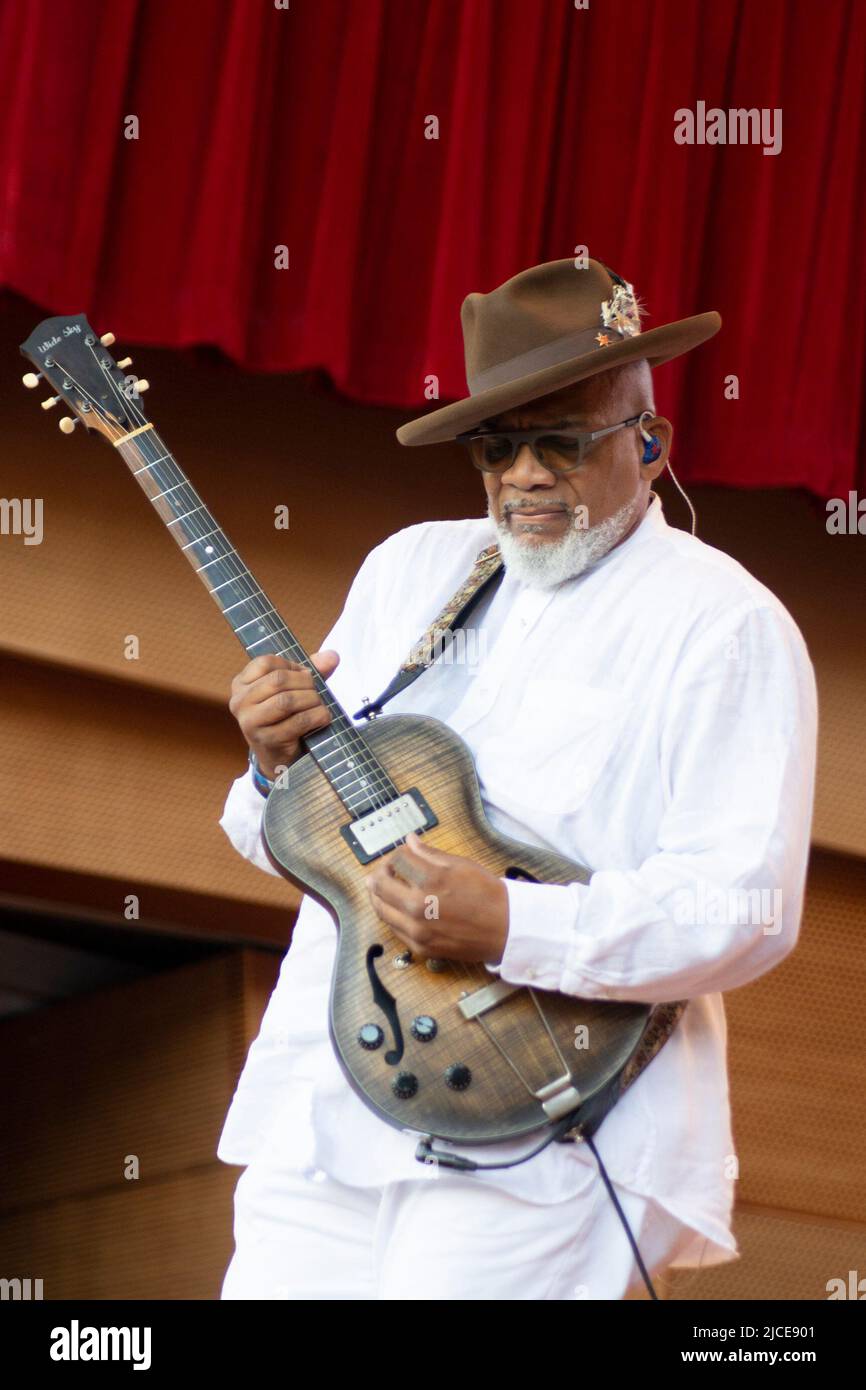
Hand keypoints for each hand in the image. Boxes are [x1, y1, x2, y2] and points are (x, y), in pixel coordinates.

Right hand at [228, 649, 339, 779]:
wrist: (279, 756)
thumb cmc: (285, 716)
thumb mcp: (294, 688)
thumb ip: (312, 670)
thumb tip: (332, 656)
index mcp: (241, 684)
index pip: (266, 662)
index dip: (292, 666)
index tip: (303, 676)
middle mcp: (239, 702)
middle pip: (278, 680)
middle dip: (306, 683)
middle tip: (317, 691)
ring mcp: (250, 722)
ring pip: (286, 701)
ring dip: (311, 700)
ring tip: (320, 704)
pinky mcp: (267, 740)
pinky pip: (298, 722)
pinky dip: (317, 717)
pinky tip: (323, 717)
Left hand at [365, 832, 508, 965]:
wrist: (506, 929)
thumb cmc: (488, 895)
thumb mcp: (461, 865)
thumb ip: (430, 854)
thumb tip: (410, 841)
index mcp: (430, 880)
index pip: (397, 860)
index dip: (397, 853)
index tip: (403, 854)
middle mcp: (418, 906)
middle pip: (378, 884)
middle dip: (381, 872)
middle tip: (388, 870)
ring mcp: (416, 930)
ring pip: (380, 908)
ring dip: (379, 894)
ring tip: (387, 888)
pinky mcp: (419, 947)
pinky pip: (393, 928)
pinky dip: (391, 914)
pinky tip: (399, 908)